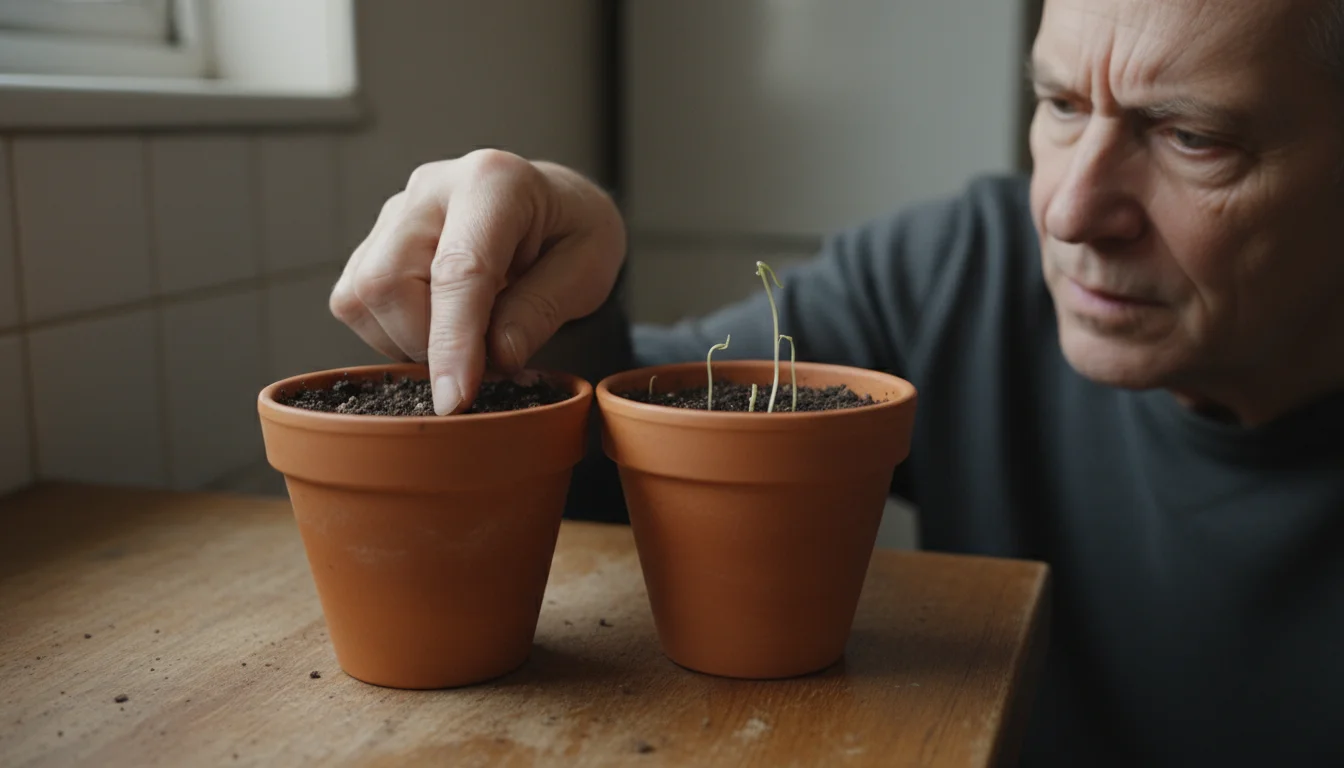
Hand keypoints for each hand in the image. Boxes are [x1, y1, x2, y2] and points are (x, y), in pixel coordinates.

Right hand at [330, 150, 625, 413]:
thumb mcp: (589, 271)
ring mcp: (396, 211)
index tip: (455, 399)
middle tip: (481, 362)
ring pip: (361, 296)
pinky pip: (354, 302)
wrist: (553, 205)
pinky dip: (391, 334)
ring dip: (407, 342)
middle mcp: (433, 188)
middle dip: (426, 344)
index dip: (453, 342)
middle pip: (388, 282)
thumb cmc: (573, 233)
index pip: (458, 270)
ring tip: (465, 340)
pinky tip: (437, 327)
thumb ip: (542, 311)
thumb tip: (495, 357)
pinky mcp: (374, 238)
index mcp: (493, 182)